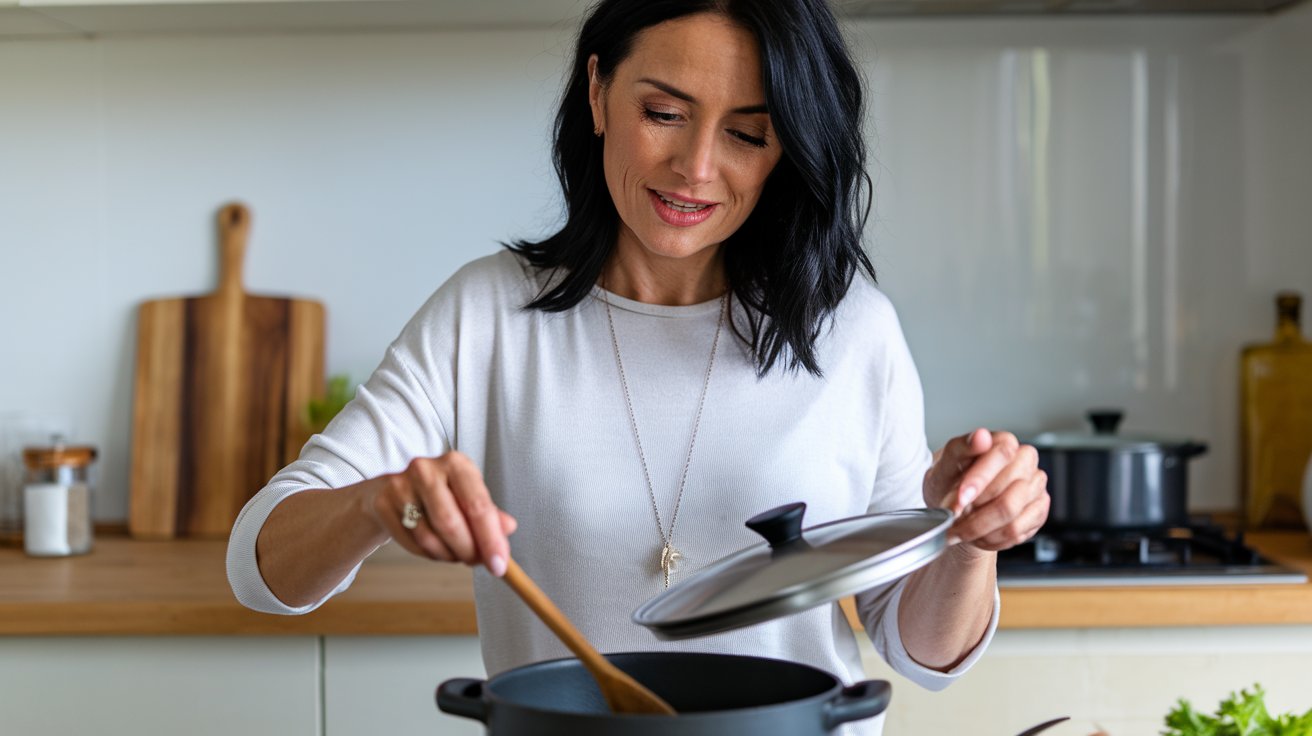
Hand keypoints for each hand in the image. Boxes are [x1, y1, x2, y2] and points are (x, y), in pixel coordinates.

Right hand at [362, 451, 516, 575]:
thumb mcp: (468, 497)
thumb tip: (508, 528)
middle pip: (451, 523)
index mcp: (456, 463)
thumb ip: (490, 514)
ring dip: (448, 555)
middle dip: (468, 551)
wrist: (391, 491)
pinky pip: (412, 543)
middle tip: (476, 562)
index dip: (490, 539)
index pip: (478, 505)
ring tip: (455, 553)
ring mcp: (401, 485)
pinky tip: (434, 548)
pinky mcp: (383, 504)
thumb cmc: (440, 495)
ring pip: (430, 537)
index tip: (499, 565)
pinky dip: (429, 554)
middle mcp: (426, 469)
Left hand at [923, 428, 1049, 555]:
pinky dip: (990, 538)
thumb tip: (981, 437)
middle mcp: (1025, 461)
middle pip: (1008, 491)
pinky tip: (976, 535)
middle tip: (952, 520)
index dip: (980, 479)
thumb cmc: (950, 480)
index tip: (960, 498)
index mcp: (1004, 442)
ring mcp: (1035, 487)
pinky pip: (1016, 531)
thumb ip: (960, 449)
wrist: (954, 506)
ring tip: (960, 529)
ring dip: (979, 527)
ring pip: (1011, 513)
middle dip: (975, 511)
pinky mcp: (1039, 511)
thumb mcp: (944, 464)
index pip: (1002, 454)